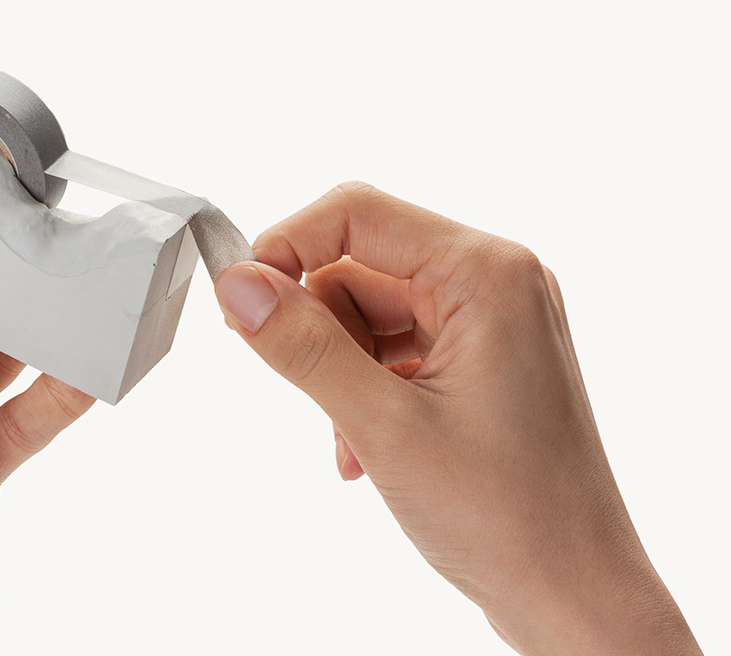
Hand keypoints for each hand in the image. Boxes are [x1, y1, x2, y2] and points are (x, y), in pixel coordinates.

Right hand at [214, 183, 700, 654]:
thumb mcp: (384, 426)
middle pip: (359, 265)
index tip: (237, 299)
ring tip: (351, 439)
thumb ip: (304, 347)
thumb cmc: (507, 516)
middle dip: (319, 328)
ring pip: (369, 311)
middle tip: (309, 391)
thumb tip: (237, 285)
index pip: (357, 214)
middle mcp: (495, 282)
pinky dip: (363, 389)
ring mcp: (490, 322)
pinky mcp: (480, 359)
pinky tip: (364, 448)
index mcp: (487, 273)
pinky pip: (393, 347)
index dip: (285, 245)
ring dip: (338, 370)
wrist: (573, 596)